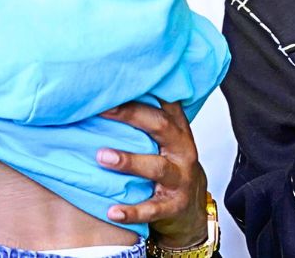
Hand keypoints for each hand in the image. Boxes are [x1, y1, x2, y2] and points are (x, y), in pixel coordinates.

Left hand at [97, 101, 207, 247]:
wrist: (192, 211)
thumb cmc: (169, 167)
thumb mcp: (165, 141)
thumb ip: (147, 119)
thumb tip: (107, 94)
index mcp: (178, 130)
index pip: (163, 103)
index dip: (141, 91)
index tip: (115, 83)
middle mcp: (182, 150)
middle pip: (160, 126)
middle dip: (130, 115)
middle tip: (102, 109)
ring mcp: (180, 178)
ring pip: (156, 167)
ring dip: (129, 161)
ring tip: (102, 157)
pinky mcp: (175, 205)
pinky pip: (153, 209)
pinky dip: (132, 211)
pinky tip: (112, 211)